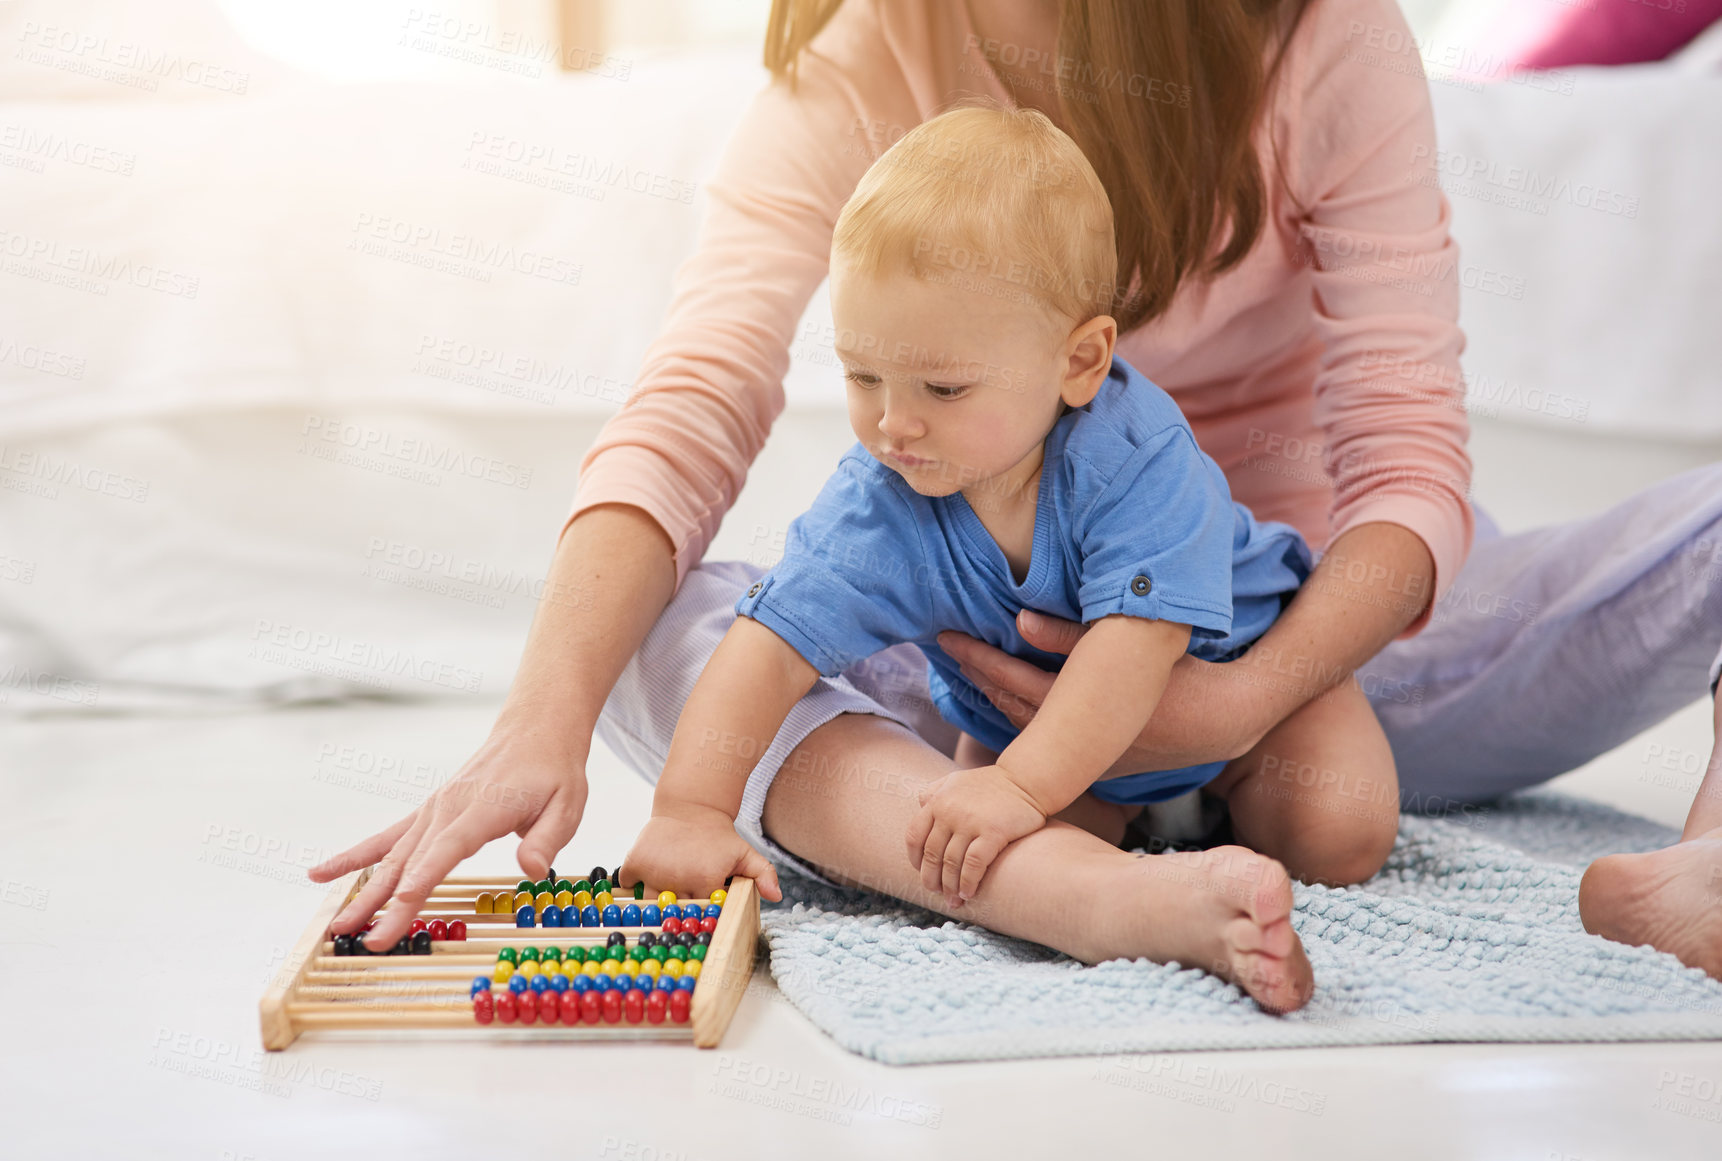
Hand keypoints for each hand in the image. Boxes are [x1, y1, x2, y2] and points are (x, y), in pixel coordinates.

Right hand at [309, 725, 587, 950]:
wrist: (533, 731)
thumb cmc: (553, 772)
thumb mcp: (567, 804)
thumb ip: (547, 839)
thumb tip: (533, 871)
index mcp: (484, 807)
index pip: (449, 847)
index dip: (425, 876)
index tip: (401, 903)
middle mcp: (448, 808)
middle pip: (413, 861)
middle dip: (386, 903)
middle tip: (364, 940)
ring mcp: (432, 810)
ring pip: (392, 855)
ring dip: (364, 891)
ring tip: (337, 924)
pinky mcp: (427, 813)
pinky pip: (386, 838)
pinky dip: (355, 857)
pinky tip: (321, 874)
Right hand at [618, 800, 783, 902]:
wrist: (690, 806)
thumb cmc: (718, 836)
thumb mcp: (744, 853)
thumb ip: (763, 874)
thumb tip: (776, 897)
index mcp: (705, 880)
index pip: (703, 913)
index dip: (704, 912)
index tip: (704, 906)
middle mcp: (678, 878)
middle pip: (676, 913)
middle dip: (680, 911)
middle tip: (684, 898)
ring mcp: (653, 871)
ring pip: (650, 904)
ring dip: (656, 901)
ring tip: (666, 888)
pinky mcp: (634, 862)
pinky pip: (628, 885)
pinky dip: (634, 884)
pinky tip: (647, 876)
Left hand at [906, 764, 1046, 904]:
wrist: (1025, 779)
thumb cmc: (990, 783)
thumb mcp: (955, 780)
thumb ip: (934, 790)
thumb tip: (920, 803)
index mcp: (938, 801)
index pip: (914, 836)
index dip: (915, 859)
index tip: (921, 871)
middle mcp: (949, 812)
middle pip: (932, 854)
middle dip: (932, 878)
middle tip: (936, 892)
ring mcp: (970, 822)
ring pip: (951, 863)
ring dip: (950, 886)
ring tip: (954, 900)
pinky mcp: (993, 833)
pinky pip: (973, 864)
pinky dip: (968, 882)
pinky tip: (969, 892)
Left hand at [937, 609, 1259, 771]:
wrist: (1225, 723)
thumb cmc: (1183, 678)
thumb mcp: (1129, 648)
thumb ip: (1071, 635)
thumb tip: (1018, 618)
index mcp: (1079, 710)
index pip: (1012, 680)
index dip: (978, 658)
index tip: (948, 638)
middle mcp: (1075, 740)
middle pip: (1010, 706)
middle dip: (979, 676)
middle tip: (953, 650)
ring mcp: (1086, 757)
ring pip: (1026, 729)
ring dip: (998, 700)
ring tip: (975, 674)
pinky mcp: (1100, 762)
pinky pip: (1048, 742)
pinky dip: (1024, 721)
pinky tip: (1012, 706)